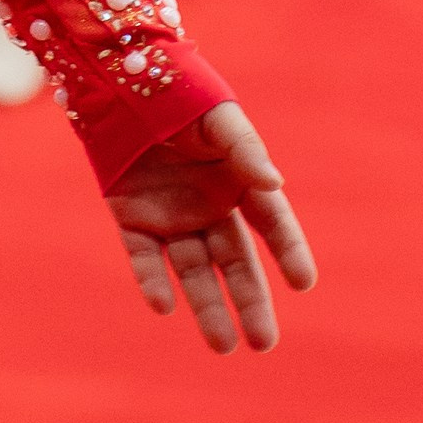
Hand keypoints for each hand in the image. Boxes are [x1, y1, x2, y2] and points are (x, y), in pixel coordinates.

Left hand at [105, 102, 316, 354]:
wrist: (118, 76)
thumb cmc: (177, 90)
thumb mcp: (217, 118)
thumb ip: (245, 150)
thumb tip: (276, 184)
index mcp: (237, 180)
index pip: (270, 223)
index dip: (288, 250)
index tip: (303, 282)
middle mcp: (208, 205)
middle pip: (234, 261)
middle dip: (250, 301)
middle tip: (264, 342)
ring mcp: (170, 214)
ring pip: (193, 270)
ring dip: (206, 306)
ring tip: (223, 346)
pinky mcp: (132, 218)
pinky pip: (144, 256)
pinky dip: (151, 280)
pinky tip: (163, 306)